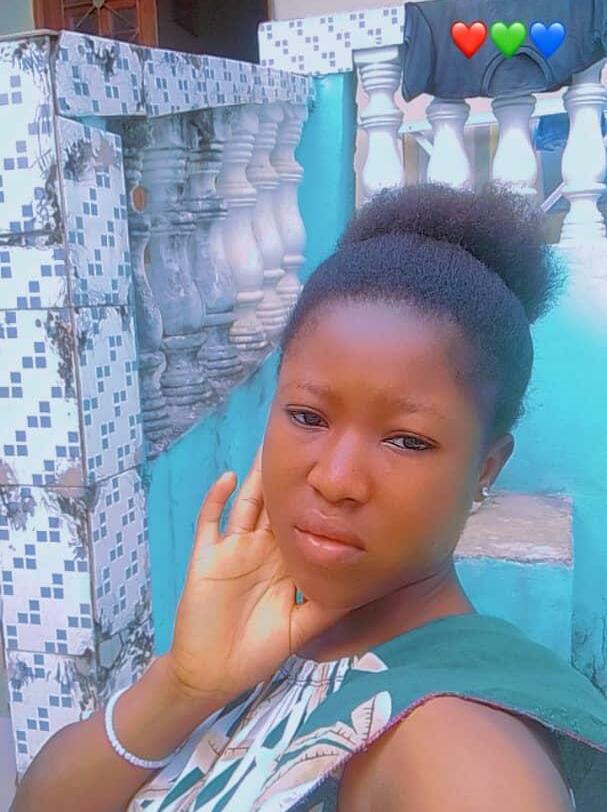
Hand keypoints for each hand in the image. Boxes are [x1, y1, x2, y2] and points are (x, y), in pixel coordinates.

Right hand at [164, 443, 348, 708]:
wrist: (210, 673)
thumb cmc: (256, 652)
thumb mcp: (300, 629)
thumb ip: (327, 608)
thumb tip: (364, 587)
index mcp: (285, 563)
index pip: (303, 523)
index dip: (316, 500)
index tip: (333, 473)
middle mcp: (261, 549)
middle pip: (277, 505)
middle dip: (289, 476)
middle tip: (304, 440)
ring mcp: (232, 549)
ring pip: (247, 504)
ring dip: (255, 476)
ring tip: (269, 445)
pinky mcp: (206, 556)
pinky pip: (210, 521)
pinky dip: (217, 498)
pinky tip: (229, 478)